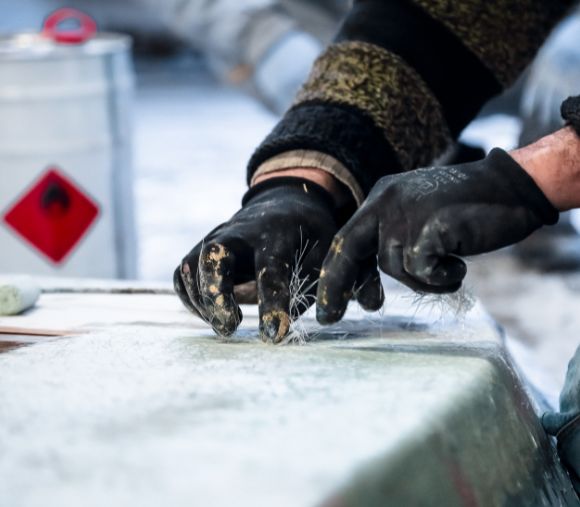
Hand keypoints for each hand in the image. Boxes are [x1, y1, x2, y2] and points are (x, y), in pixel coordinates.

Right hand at [174, 177, 338, 341]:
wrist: (284, 202)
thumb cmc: (307, 236)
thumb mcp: (322, 254)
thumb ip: (307, 288)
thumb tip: (286, 328)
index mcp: (277, 232)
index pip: (270, 269)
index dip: (271, 305)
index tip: (273, 335)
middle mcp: (240, 231)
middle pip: (214, 256)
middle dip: (216, 295)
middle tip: (229, 328)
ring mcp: (216, 237)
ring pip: (192, 266)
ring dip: (203, 302)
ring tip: (226, 325)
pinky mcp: (201, 248)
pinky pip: (182, 275)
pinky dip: (191, 300)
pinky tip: (212, 315)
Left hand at [316, 148, 558, 323]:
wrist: (512, 189)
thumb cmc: (467, 212)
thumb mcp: (417, 219)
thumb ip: (391, 242)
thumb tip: (361, 288)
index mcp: (380, 198)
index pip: (347, 239)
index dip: (337, 274)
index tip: (332, 303)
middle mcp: (386, 201)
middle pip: (348, 249)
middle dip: (335, 287)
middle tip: (327, 318)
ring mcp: (406, 211)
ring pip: (394, 267)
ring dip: (423, 280)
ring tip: (450, 267)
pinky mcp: (429, 226)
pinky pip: (421, 270)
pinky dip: (441, 278)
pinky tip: (460, 264)